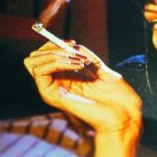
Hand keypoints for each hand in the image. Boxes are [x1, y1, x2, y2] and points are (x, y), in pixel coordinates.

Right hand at [24, 41, 141, 134]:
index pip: (43, 56)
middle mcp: (54, 83)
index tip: (72, 43)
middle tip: (74, 52)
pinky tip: (78, 66)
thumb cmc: (115, 94)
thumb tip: (69, 45)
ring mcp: (51, 89)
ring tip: (80, 61)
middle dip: (52, 48)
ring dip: (56, 54)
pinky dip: (56, 62)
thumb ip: (82, 55)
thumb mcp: (98, 67)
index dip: (53, 44)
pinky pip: (40, 72)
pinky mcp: (50, 96)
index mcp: (64, 76)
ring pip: (32, 63)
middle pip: (33, 58)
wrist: (123, 113)